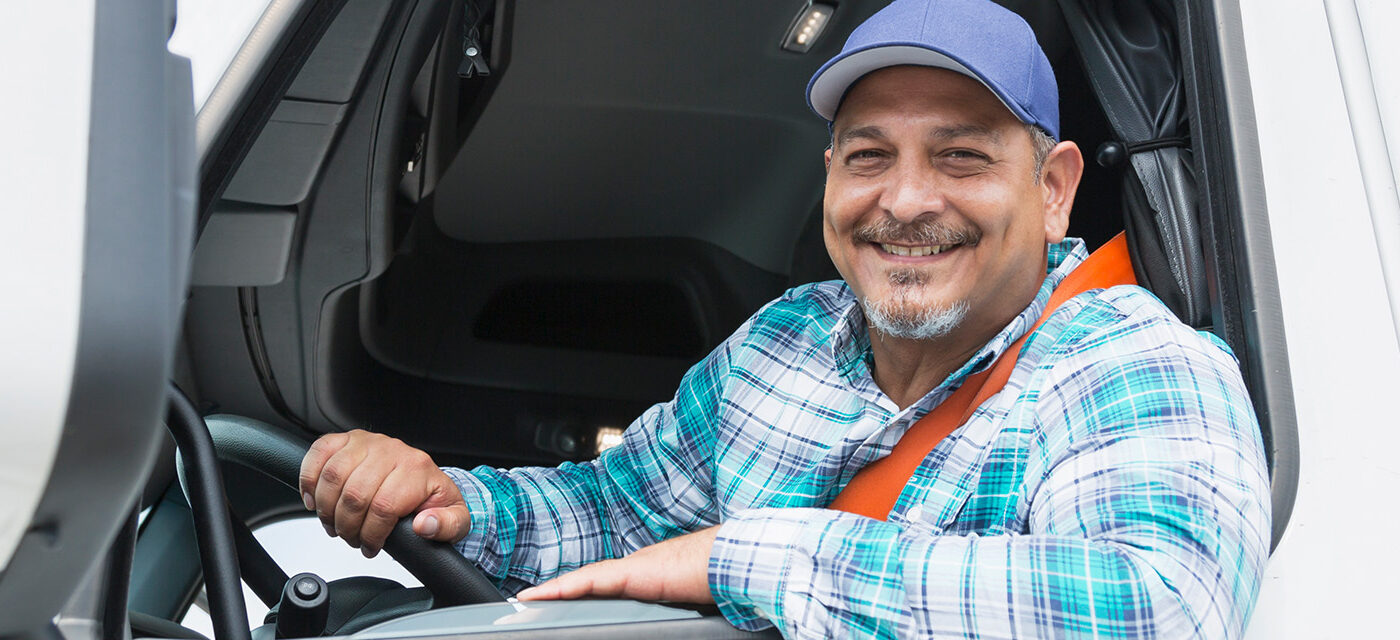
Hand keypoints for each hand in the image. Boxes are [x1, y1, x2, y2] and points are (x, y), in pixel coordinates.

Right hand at [299, 429, 470, 556]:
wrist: (424, 478)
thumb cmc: (434, 499)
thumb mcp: (455, 519)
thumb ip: (448, 525)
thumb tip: (426, 525)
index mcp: (418, 469)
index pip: (384, 506)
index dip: (371, 534)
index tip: (371, 547)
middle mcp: (392, 451)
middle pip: (354, 494)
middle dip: (347, 526)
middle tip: (350, 538)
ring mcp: (368, 442)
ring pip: (333, 475)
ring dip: (326, 508)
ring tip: (334, 524)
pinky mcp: (347, 439)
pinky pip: (319, 451)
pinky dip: (309, 478)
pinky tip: (313, 500)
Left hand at [515, 526, 717, 603]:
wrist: (728, 563)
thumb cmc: (717, 581)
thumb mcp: (687, 600)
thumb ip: (670, 605)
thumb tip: (679, 626)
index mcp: (648, 576)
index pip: (607, 585)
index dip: (582, 591)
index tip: (560, 601)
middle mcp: (635, 568)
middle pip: (589, 582)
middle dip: (562, 593)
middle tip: (532, 602)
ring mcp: (631, 569)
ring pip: (583, 581)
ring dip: (554, 591)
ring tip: (527, 600)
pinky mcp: (628, 574)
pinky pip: (587, 581)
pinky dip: (561, 588)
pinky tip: (538, 595)